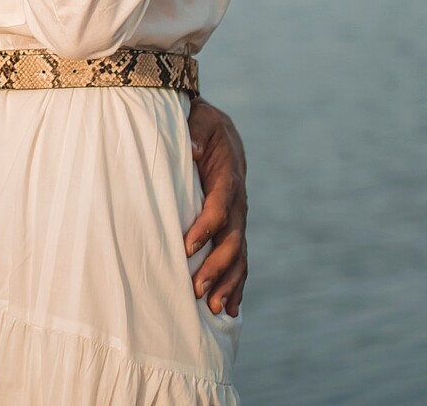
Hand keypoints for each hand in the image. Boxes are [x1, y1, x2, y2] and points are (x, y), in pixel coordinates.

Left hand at [184, 99, 248, 314]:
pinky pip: (240, 259)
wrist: (219, 128)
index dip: (204, 229)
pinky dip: (237, 284)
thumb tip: (193, 148)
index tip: (186, 248)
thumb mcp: (199, 119)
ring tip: (214, 308)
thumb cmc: (202, 123)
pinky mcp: (234, 227)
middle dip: (216, 267)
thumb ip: (196, 132)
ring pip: (239, 256)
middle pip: (232, 241)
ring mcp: (238, 218)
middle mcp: (237, 203)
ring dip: (228, 283)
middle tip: (197, 290)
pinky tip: (231, 308)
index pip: (218, 208)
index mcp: (228, 178)